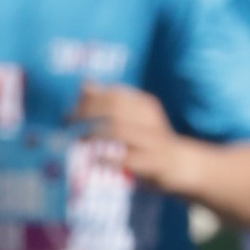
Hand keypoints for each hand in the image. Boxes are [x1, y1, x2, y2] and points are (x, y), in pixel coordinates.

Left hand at [73, 82, 196, 194]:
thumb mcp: (134, 116)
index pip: (114, 95)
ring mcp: (152, 141)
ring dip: (93, 133)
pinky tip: (94, 159)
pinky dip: (107, 158)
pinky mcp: (152, 163)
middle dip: (87, 114)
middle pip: (114, 109)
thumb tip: (85, 84)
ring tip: (78, 139)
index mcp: (144, 105)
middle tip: (69, 125)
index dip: (89, 101)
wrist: (180, 165)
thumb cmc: (149, 139)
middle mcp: (149, 119)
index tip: (70, 111)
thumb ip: (111, 101)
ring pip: (119, 130)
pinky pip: (126, 158)